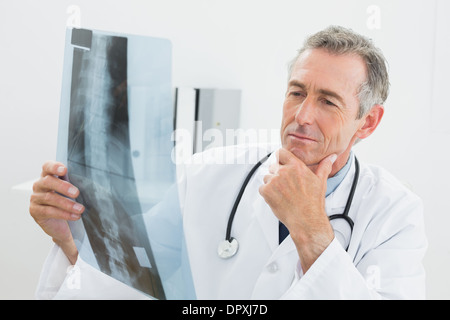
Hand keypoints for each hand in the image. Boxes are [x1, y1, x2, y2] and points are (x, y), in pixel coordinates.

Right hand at [29, 161, 82, 263]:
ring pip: (50, 198)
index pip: (47, 166)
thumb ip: (79, 183)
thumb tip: (97, 180)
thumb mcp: (74, 191)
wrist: (64, 224)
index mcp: (48, 175)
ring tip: (80, 209)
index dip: (54, 167)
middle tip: (77, 193)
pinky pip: (49, 211)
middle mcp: (39, 185)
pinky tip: (75, 216)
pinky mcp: (35, 211)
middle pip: (48, 181)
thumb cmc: (70, 202)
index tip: (64, 170)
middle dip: (63, 186)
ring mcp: (36, 198)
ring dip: (67, 204)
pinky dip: (64, 214)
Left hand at [259, 148, 336, 271]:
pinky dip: (267, 194)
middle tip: (285, 185)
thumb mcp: (320, 181)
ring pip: (266, 177)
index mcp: (296, 166)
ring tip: (283, 194)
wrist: (306, 220)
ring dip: (271, 184)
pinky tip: (277, 199)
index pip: (280, 153)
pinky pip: (262, 188)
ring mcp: (274, 181)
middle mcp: (284, 171)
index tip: (280, 164)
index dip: (280, 158)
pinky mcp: (266, 191)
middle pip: (272, 166)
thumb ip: (324, 166)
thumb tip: (331, 157)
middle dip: (276, 174)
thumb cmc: (313, 202)